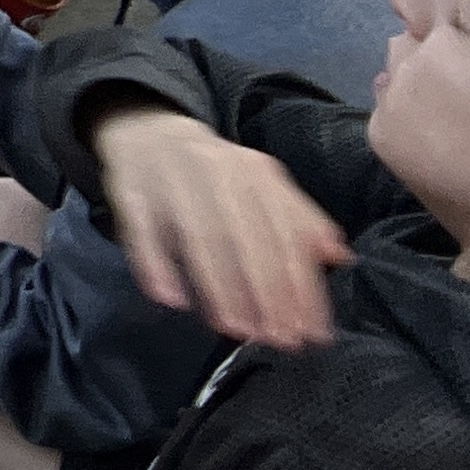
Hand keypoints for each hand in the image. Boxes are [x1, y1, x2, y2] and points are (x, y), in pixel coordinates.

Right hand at [93, 103, 345, 349]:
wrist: (148, 130)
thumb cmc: (217, 172)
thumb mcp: (263, 185)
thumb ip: (300, 219)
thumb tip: (340, 256)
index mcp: (254, 172)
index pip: (284, 234)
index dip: (300, 285)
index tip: (311, 332)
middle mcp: (216, 172)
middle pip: (244, 238)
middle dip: (266, 292)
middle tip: (278, 339)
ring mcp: (170, 180)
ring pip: (198, 237)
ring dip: (219, 286)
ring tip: (236, 330)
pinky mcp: (130, 191)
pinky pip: (142, 230)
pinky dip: (155, 264)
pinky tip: (171, 299)